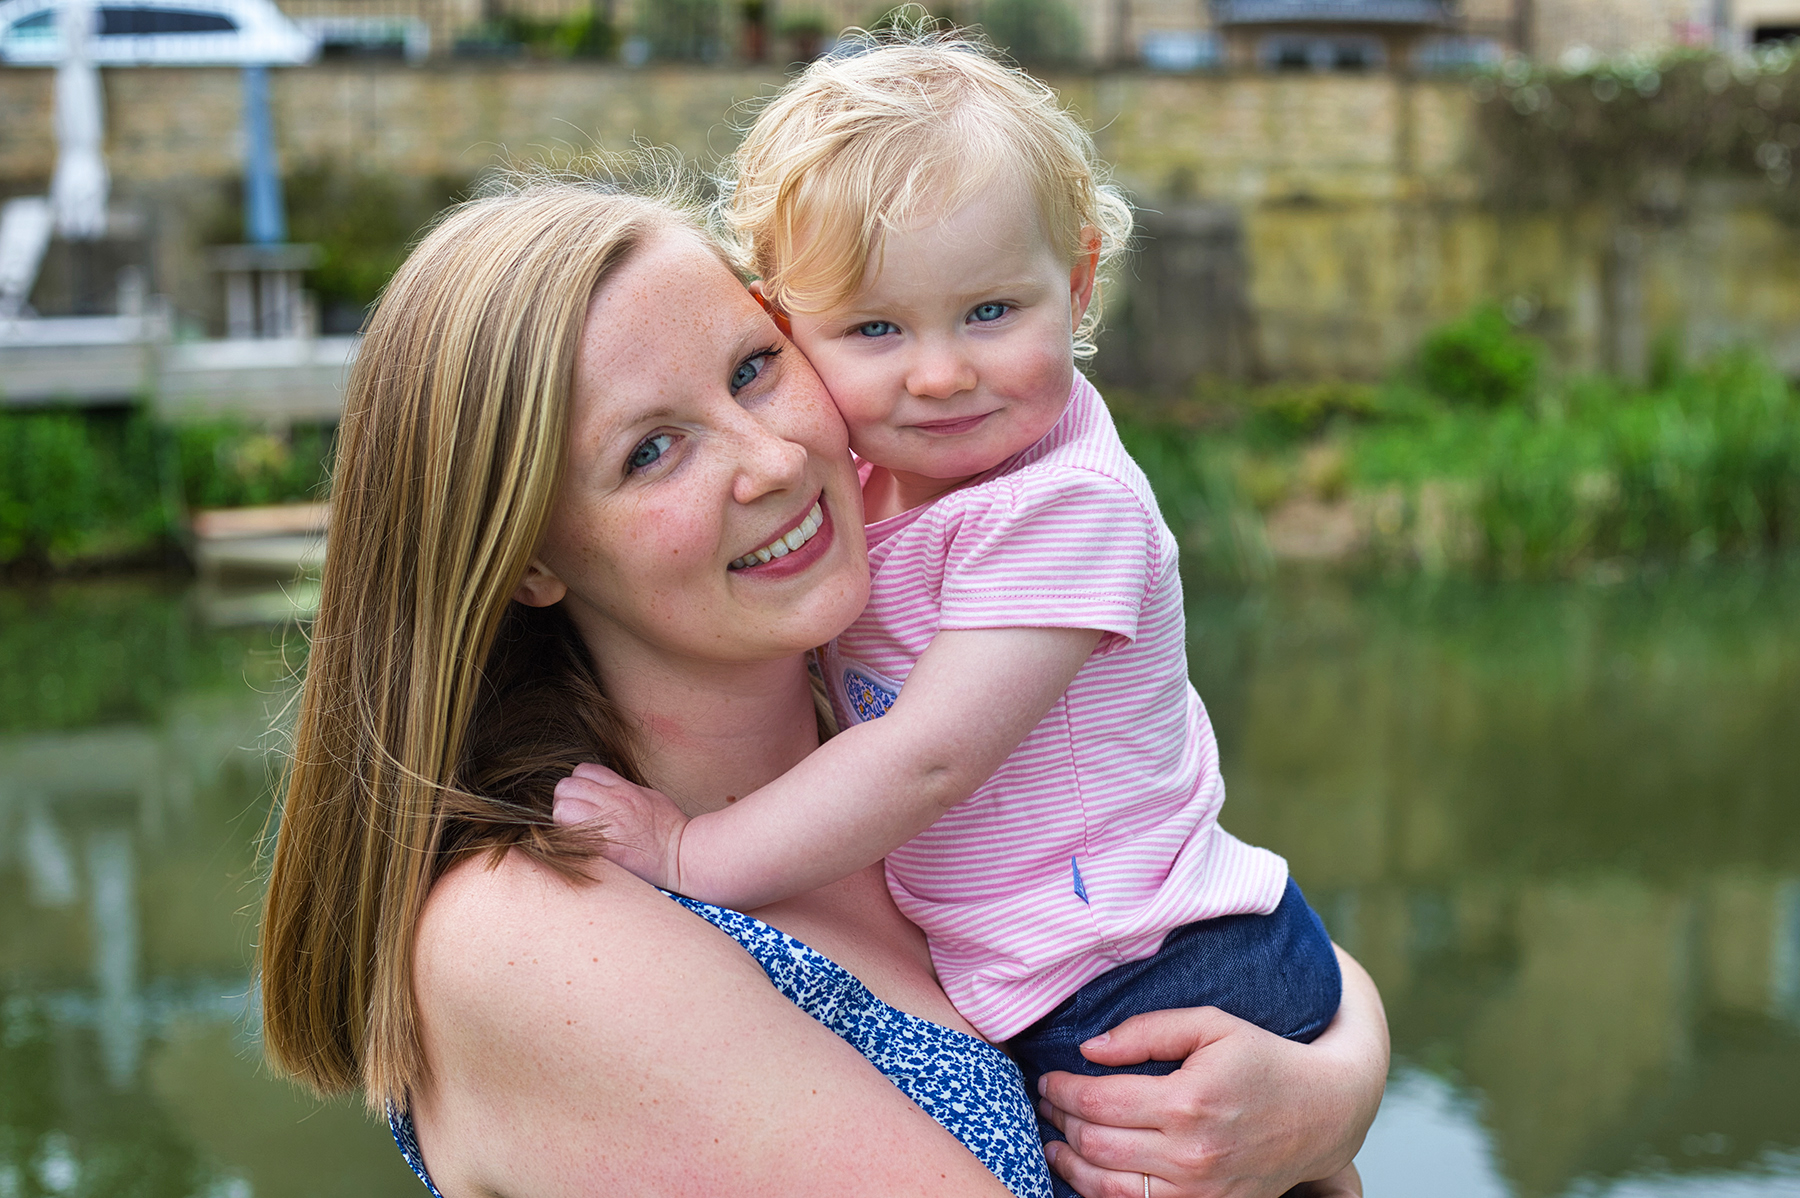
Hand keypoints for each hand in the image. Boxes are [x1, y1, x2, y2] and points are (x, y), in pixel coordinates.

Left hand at [553, 763, 688, 890]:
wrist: (680, 853)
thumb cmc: (668, 827)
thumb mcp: (647, 796)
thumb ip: (622, 789)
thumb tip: (601, 789)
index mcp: (622, 788)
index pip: (582, 771)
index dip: (578, 784)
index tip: (582, 798)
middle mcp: (612, 801)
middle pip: (565, 787)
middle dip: (564, 800)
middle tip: (573, 815)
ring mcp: (605, 824)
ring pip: (561, 809)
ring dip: (562, 819)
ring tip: (574, 830)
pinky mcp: (601, 847)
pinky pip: (569, 836)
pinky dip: (567, 839)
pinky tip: (578, 845)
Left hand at [1037, 949, 1386, 1197]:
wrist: (1322, 1113)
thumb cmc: (1263, 1059)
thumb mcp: (1211, 1024)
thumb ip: (1146, 1030)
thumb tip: (1089, 1047)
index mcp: (1188, 1101)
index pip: (1098, 1101)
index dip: (1062, 1089)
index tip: (1049, 1077)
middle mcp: (1191, 1153)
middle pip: (1096, 1143)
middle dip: (1060, 1120)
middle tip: (1046, 1101)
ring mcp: (1199, 1190)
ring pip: (1106, 1185)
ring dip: (1070, 1161)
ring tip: (1054, 1138)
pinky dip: (1099, 1191)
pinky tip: (1085, 1169)